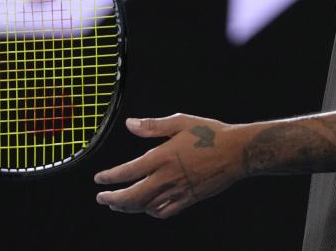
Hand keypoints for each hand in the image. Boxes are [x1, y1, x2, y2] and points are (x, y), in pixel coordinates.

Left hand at [94, 114, 246, 218]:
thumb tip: (130, 124)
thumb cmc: (210, 134)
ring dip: (128, 207)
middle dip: (112, 199)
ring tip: (119, 204)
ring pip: (146, 206)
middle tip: (102, 198)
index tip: (99, 179)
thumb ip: (152, 125)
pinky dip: (151, 212)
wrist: (236, 152)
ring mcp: (178, 190)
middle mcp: (167, 177)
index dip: (110, 178)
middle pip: (132, 196)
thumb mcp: (180, 122)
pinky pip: (164, 212)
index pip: (127, 172)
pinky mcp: (189, 198)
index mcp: (162, 156)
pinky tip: (147, 207)